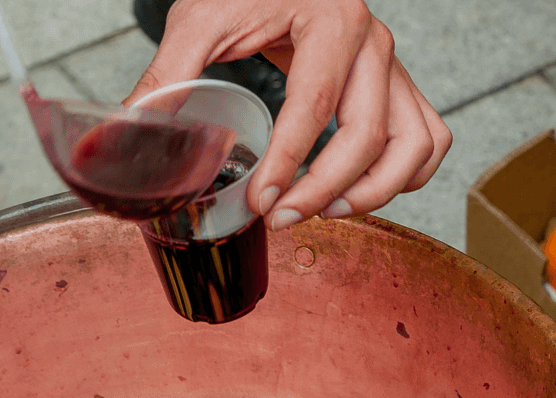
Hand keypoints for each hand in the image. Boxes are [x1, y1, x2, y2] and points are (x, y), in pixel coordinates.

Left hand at [124, 0, 450, 231]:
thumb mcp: (199, 19)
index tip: (261, 203)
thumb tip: (128, 131)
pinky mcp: (397, 85)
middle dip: (324, 189)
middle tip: (280, 219)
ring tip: (326, 212)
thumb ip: (167, 75)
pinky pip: (427, 137)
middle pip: (368, 134)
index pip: (316, 105)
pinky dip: (407, 176)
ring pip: (414, 143)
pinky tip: (358, 194)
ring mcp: (392, 66)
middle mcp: (373, 43)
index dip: (288, 164)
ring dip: (376, 190)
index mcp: (331, 21)